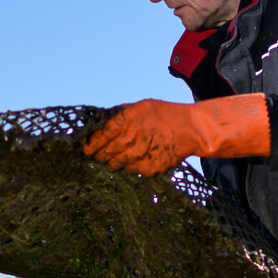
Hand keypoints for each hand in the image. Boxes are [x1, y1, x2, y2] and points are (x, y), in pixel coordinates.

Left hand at [83, 93, 269, 176]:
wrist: (191, 129)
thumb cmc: (164, 115)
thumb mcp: (141, 107)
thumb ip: (119, 114)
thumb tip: (97, 119)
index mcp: (128, 119)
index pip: (101, 134)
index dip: (91, 144)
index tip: (86, 148)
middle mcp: (132, 136)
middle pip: (106, 152)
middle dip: (99, 155)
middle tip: (98, 156)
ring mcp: (141, 153)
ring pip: (116, 163)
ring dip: (112, 162)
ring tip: (114, 159)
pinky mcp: (150, 167)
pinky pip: (131, 171)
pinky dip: (129, 167)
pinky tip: (134, 161)